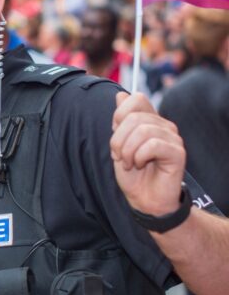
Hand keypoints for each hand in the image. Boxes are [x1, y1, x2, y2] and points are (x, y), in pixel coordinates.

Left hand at [110, 92, 185, 215]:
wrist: (144, 199)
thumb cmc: (133, 173)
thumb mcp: (119, 144)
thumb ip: (120, 120)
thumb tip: (120, 95)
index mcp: (149, 120)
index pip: (136, 98)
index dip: (119, 115)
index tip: (116, 134)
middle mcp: (164, 125)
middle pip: (133, 116)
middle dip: (118, 139)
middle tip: (120, 156)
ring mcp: (173, 138)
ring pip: (142, 130)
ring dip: (128, 150)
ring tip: (130, 163)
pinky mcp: (178, 152)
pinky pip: (153, 144)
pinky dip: (140, 156)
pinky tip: (141, 165)